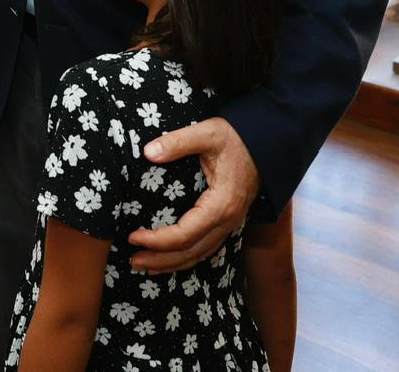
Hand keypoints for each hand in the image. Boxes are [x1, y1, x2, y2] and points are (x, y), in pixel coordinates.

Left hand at [126, 117, 258, 272]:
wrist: (266, 144)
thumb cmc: (236, 137)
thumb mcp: (207, 133)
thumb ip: (178, 142)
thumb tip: (148, 152)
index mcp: (221, 204)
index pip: (185, 234)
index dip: (157, 240)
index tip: (133, 237)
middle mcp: (228, 221)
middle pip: (191, 251)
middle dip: (160, 259)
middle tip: (132, 261)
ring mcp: (230, 224)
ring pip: (200, 254)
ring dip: (172, 263)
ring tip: (145, 266)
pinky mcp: (228, 221)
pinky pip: (206, 247)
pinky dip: (186, 257)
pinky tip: (170, 259)